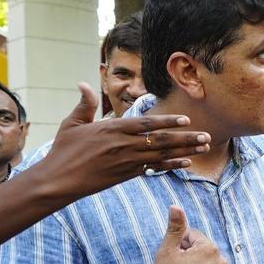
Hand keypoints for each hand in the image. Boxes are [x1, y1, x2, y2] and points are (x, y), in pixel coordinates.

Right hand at [39, 83, 210, 196]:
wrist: (57, 181)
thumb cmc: (63, 150)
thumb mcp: (72, 123)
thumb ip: (85, 104)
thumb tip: (84, 83)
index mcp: (113, 129)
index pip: (146, 123)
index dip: (168, 122)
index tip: (186, 119)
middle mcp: (123, 145)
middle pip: (161, 140)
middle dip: (186, 138)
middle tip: (206, 136)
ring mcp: (127, 161)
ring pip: (162, 155)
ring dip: (185, 151)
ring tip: (204, 147)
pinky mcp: (127, 175)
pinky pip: (155, 168)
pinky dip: (172, 165)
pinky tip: (187, 163)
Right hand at [141, 206, 232, 263]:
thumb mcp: (167, 251)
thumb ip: (175, 227)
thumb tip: (176, 206)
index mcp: (210, 248)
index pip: (194, 236)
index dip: (180, 246)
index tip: (174, 261)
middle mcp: (223, 261)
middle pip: (203, 249)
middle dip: (191, 256)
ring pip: (210, 263)